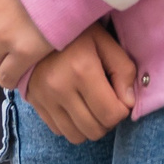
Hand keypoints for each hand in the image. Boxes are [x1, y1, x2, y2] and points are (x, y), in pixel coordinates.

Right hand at [24, 23, 137, 143]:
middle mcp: (60, 88)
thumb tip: (128, 102)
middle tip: (107, 101)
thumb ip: (123, 70)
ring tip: (92, 106)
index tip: (120, 96)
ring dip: (90, 126)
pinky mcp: (35, 103)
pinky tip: (75, 106)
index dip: (122, 110)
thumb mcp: (105, 41)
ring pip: (76, 136)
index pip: (110, 114)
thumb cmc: (77, 33)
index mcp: (82, 70)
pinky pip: (59, 131)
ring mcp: (45, 98)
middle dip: (107, 120)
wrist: (35, 27)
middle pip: (95, 130)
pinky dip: (72, 125)